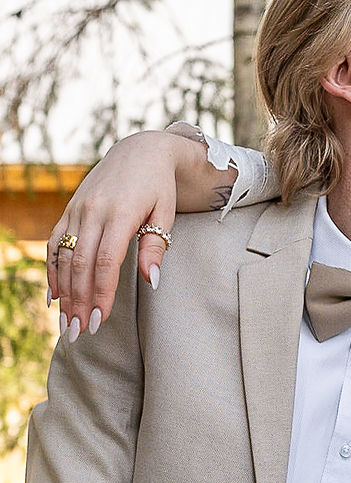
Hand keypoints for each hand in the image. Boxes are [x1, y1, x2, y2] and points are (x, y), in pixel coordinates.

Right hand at [47, 131, 179, 340]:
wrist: (140, 151)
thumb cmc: (159, 186)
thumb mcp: (166, 213)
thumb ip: (156, 247)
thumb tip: (152, 281)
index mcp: (120, 214)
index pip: (106, 262)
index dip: (100, 293)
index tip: (99, 320)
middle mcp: (93, 212)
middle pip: (80, 264)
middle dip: (78, 301)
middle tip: (78, 332)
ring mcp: (77, 210)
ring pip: (63, 256)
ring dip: (63, 291)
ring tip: (66, 322)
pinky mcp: (69, 209)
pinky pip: (55, 243)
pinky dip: (52, 269)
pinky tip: (54, 295)